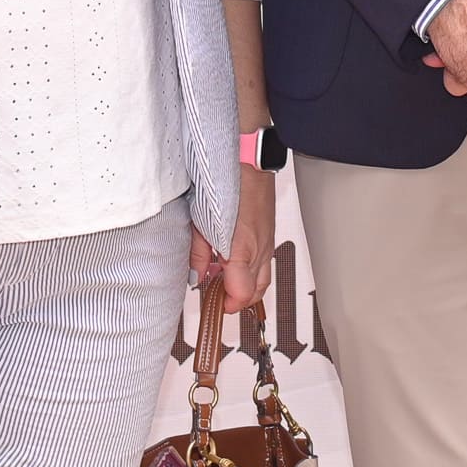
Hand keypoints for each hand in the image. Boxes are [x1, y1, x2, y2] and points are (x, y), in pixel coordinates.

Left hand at [192, 167, 278, 313]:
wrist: (248, 162)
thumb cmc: (225, 186)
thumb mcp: (200, 223)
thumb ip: (198, 254)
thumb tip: (196, 276)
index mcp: (242, 250)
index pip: (241, 294)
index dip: (228, 304)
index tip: (216, 303)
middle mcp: (260, 250)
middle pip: (256, 292)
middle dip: (238, 299)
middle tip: (219, 296)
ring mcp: (268, 242)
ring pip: (263, 278)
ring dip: (246, 285)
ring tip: (224, 278)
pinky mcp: (270, 233)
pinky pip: (265, 262)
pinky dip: (251, 269)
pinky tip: (235, 259)